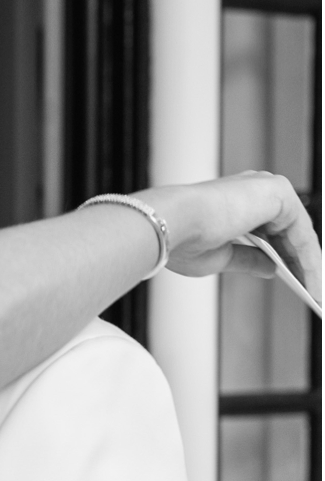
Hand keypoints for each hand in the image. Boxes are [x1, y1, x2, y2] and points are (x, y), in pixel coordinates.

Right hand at [152, 170, 321, 302]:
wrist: (171, 224)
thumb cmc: (182, 238)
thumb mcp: (221, 258)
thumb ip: (250, 260)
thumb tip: (270, 267)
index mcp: (238, 202)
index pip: (272, 232)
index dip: (285, 259)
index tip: (295, 281)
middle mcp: (255, 191)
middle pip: (290, 231)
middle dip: (301, 263)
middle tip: (311, 290)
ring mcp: (267, 189)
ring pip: (299, 232)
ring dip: (310, 264)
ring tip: (315, 292)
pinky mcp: (278, 192)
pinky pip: (303, 232)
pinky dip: (310, 258)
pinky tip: (312, 281)